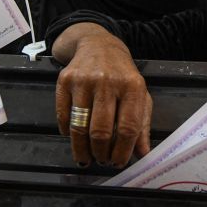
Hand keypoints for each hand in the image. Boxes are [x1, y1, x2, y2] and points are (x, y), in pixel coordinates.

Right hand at [54, 24, 151, 166]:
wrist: (97, 44)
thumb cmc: (121, 74)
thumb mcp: (139, 95)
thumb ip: (142, 125)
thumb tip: (143, 155)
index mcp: (132, 86)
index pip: (128, 127)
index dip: (122, 151)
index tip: (118, 162)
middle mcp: (107, 81)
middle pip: (101, 130)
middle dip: (101, 153)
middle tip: (101, 161)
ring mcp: (84, 80)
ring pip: (79, 126)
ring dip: (82, 149)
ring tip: (86, 158)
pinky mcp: (64, 80)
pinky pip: (63, 116)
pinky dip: (67, 132)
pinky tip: (73, 136)